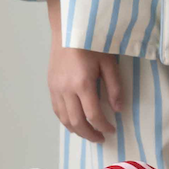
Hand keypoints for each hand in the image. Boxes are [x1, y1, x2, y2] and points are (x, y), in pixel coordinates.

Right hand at [47, 0, 121, 141]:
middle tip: (101, 139)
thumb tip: (118, 109)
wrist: (69, 29)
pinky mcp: (50, 86)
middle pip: (76, 121)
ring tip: (89, 134)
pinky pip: (56, 110)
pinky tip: (75, 123)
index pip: (93, 114)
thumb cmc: (93, 42)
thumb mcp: (110, 63)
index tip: (112, 130)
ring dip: (76, 130)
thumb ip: (115, 87)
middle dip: (89, 133)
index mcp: (82, 84)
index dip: (103, 126)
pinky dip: (65, 121)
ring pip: (64, 119)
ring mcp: (55, 89)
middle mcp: (66, 90)